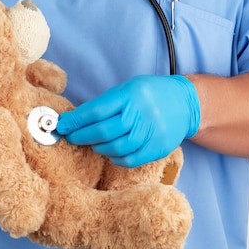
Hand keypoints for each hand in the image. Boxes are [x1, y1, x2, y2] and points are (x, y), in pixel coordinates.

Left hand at [56, 75, 199, 167]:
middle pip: (104, 131)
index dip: (76, 121)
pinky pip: (130, 159)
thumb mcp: (128, 89)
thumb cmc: (150, 94)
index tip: (63, 125)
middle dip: (82, 136)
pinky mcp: (157, 148)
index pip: (96, 111)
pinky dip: (115, 158)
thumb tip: (76, 120)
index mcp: (131, 95)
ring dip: (98, 147)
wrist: (185, 103)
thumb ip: (106, 104)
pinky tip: (110, 152)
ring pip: (115, 148)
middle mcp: (142, 113)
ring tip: (93, 143)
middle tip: (72, 137)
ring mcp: (151, 132)